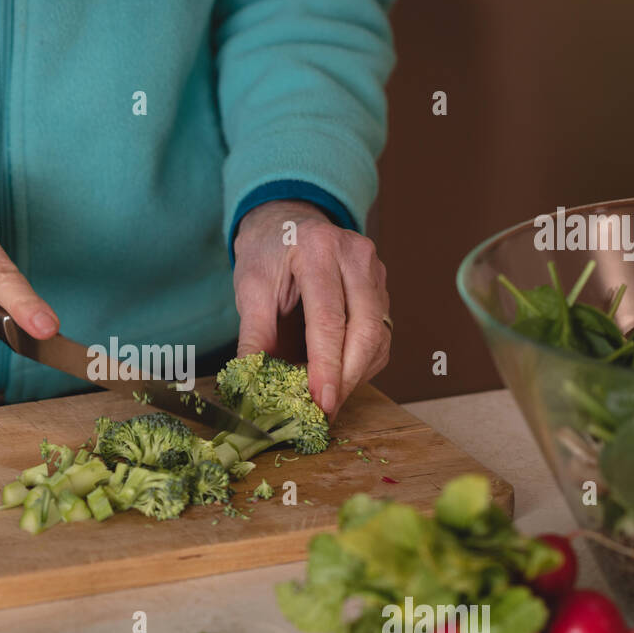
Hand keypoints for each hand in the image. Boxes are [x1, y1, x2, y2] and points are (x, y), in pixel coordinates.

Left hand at [232, 199, 390, 416]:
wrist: (287, 222)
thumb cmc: (268, 253)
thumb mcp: (250, 288)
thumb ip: (254, 335)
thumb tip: (252, 382)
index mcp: (318, 249)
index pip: (328, 317)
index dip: (326, 365)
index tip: (321, 401)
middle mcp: (356, 256)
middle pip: (365, 329)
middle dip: (346, 378)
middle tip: (325, 410)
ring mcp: (375, 271)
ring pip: (379, 337)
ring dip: (355, 375)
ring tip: (328, 398)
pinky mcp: (382, 288)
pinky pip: (382, 336)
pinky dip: (362, 364)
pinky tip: (340, 376)